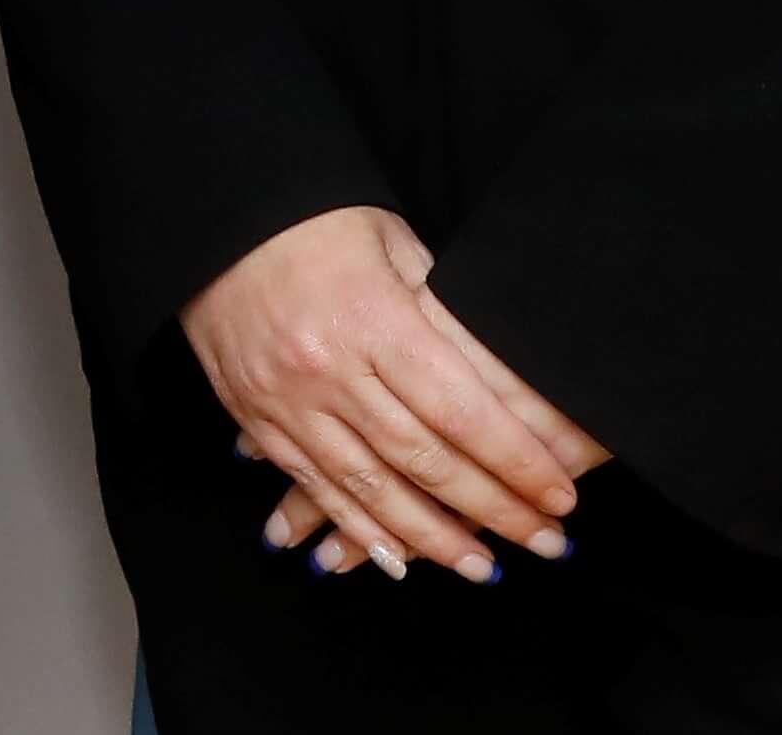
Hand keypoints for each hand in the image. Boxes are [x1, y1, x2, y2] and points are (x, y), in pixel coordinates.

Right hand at [179, 206, 601, 583]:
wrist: (220, 214)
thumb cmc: (321, 225)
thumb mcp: (400, 250)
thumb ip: (452, 322)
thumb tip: (518, 395)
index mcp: (372, 319)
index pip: (461, 411)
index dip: (517, 462)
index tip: (561, 495)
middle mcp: (327, 368)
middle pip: (424, 458)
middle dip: (493, 509)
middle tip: (545, 542)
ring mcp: (285, 399)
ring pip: (371, 488)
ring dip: (433, 537)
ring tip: (482, 567)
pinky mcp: (255, 416)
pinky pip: (313, 486)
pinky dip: (357, 527)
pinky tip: (398, 556)